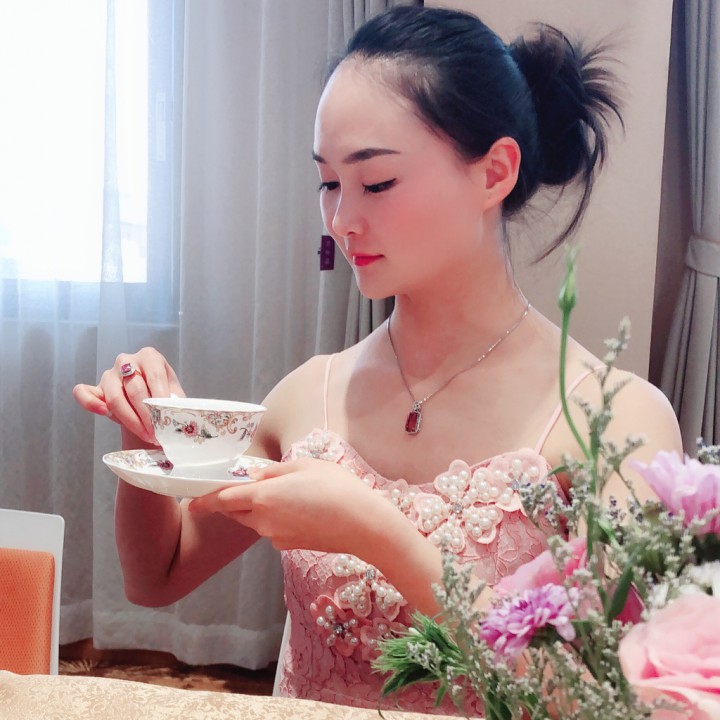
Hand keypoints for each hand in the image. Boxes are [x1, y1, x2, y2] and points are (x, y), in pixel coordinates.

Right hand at [72, 347, 184, 443]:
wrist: (147, 401)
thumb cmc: (162, 394)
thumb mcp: (174, 394)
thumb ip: (176, 401)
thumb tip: (180, 414)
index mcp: (150, 357)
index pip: (155, 377)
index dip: (160, 401)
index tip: (165, 421)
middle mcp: (127, 360)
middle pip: (135, 390)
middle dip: (147, 416)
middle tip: (156, 434)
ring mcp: (109, 373)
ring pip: (115, 397)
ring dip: (130, 420)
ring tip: (144, 434)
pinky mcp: (95, 387)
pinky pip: (83, 392)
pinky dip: (90, 403)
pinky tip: (104, 414)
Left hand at [188, 457, 394, 556]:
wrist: (364, 525)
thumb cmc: (336, 488)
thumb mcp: (304, 466)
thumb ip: (275, 472)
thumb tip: (258, 477)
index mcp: (262, 498)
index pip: (222, 500)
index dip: (204, 500)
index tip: (192, 502)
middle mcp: (263, 522)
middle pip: (236, 512)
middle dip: (232, 502)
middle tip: (240, 487)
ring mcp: (277, 538)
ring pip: (256, 521)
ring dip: (258, 509)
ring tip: (283, 493)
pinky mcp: (291, 546)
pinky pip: (274, 530)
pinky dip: (277, 519)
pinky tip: (301, 508)